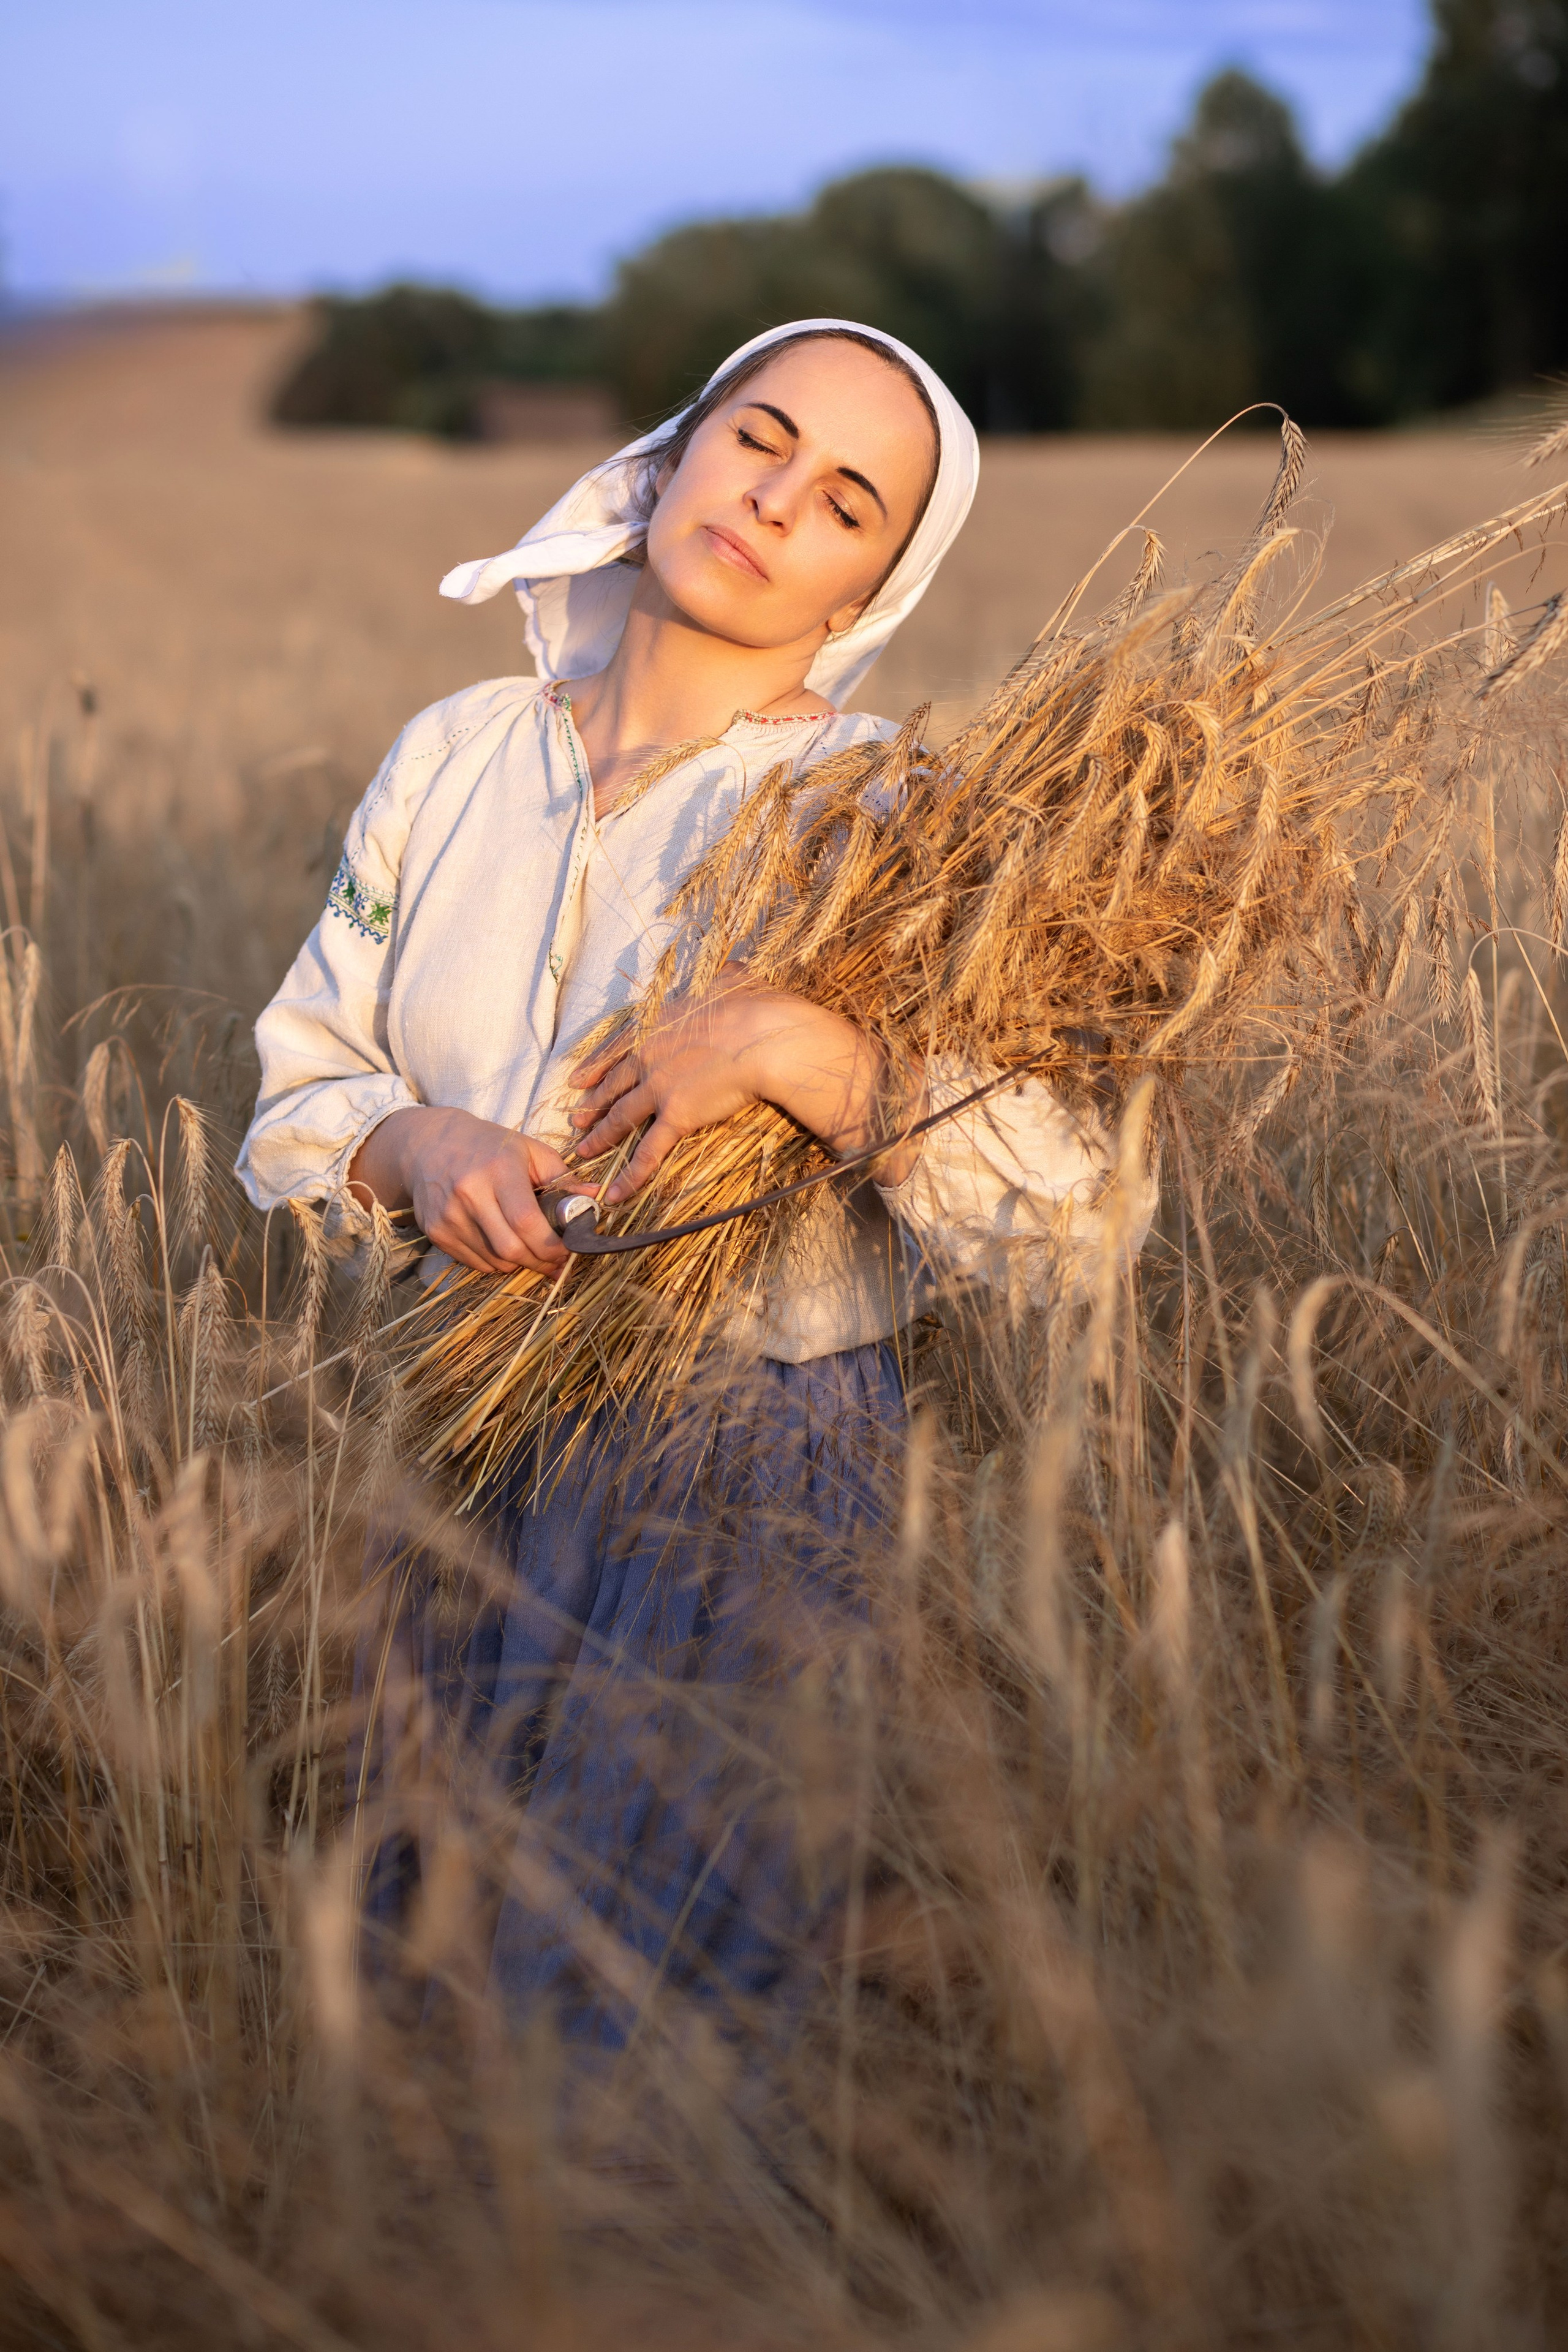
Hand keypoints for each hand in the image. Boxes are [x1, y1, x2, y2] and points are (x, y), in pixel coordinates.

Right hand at [348, 1106, 589, 1275]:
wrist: (428, 1146)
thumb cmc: (489, 1147)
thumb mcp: (529, 1151)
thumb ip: (563, 1178)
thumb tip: (595, 1199)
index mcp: (497, 1170)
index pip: (526, 1222)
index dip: (551, 1245)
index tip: (567, 1249)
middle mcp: (468, 1194)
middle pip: (510, 1249)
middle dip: (539, 1261)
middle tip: (555, 1260)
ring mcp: (448, 1216)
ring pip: (494, 1262)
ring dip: (519, 1263)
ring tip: (530, 1248)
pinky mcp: (435, 1232)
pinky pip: (475, 1263)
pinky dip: (496, 1262)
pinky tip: (503, 1244)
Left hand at [569, 981, 923, 1204]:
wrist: (764, 1035)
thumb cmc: (754, 1005)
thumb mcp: (734, 980)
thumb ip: (726, 977)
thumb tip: (734, 968)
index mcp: (658, 1025)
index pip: (616, 1049)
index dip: (594, 1066)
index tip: (576, 1079)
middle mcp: (649, 1057)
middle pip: (612, 1085)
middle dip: (591, 1103)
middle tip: (574, 1118)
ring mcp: (658, 1088)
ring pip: (620, 1118)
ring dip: (600, 1137)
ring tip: (583, 1151)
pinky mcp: (676, 1116)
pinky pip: (648, 1151)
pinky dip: (630, 1175)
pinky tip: (614, 1194)